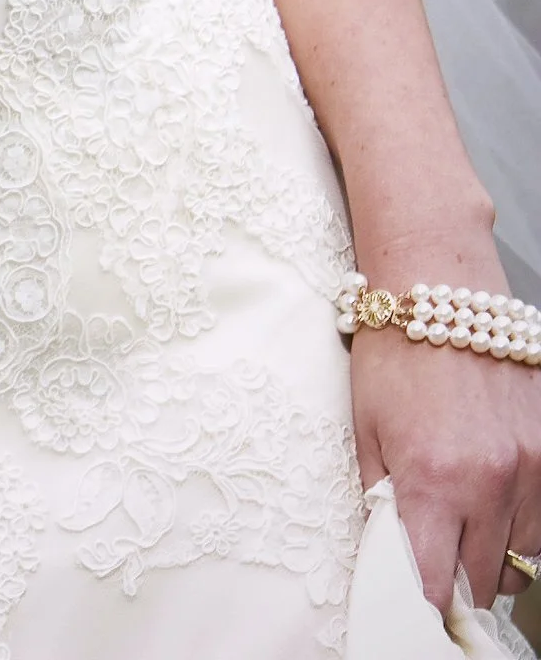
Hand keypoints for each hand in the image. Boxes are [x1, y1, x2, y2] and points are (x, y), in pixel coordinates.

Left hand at [352, 304, 540, 612]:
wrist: (439, 284)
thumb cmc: (395, 351)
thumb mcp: (366, 429)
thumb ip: (381, 501)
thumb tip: (390, 555)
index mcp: (433, 481)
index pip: (436, 586)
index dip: (423, 605)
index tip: (413, 606)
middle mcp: (490, 482)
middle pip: (483, 582)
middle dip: (456, 580)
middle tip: (436, 557)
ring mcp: (530, 468)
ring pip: (521, 558)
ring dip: (493, 553)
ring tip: (464, 518)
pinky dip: (522, 524)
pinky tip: (494, 496)